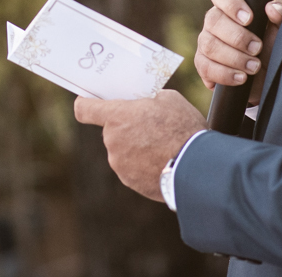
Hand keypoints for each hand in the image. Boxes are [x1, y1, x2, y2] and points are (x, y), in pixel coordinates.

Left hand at [73, 89, 206, 200]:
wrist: (197, 167)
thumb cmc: (183, 128)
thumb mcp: (169, 99)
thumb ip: (149, 100)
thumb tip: (147, 104)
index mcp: (117, 117)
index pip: (84, 109)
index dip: (84, 104)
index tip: (88, 102)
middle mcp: (112, 141)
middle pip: (112, 131)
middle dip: (127, 128)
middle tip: (151, 127)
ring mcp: (120, 165)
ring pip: (124, 151)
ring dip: (137, 148)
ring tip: (163, 147)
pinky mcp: (132, 182)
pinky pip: (134, 169)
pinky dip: (145, 166)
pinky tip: (165, 162)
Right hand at [195, 0, 281, 103]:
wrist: (274, 79)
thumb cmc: (277, 47)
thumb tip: (271, 8)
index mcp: (234, 7)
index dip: (230, 3)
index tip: (249, 18)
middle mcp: (216, 22)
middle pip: (213, 20)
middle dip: (237, 37)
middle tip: (258, 48)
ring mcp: (207, 42)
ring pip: (209, 44)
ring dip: (234, 57)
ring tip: (254, 67)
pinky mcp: (204, 65)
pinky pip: (205, 67)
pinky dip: (224, 74)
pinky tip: (241, 78)